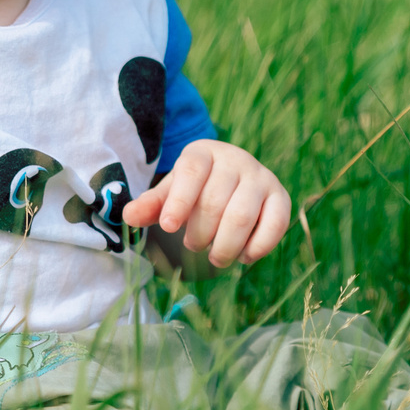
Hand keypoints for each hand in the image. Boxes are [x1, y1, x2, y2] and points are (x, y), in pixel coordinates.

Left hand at [122, 140, 291, 268]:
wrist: (232, 182)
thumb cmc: (194, 191)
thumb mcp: (171, 194)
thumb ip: (152, 205)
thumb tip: (129, 216)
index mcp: (203, 152)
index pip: (192, 172)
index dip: (179, 201)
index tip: (168, 227)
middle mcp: (236, 159)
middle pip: (215, 201)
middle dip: (200, 233)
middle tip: (192, 245)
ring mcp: (261, 177)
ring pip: (243, 216)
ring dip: (225, 245)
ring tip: (215, 257)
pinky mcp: (280, 196)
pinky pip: (275, 224)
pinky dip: (257, 247)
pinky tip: (243, 257)